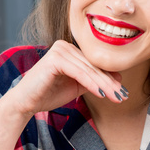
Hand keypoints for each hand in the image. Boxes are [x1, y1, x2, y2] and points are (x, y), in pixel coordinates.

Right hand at [10, 39, 126, 117]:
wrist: (25, 102)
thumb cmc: (48, 94)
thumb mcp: (76, 87)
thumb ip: (93, 80)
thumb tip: (117, 78)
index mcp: (70, 50)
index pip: (93, 65)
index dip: (109, 79)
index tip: (123, 92)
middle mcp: (65, 46)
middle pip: (93, 67)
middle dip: (110, 83)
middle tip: (123, 95)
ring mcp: (60, 50)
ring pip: (89, 71)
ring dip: (105, 85)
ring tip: (117, 97)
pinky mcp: (55, 59)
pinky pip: (80, 73)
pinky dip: (92, 84)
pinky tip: (103, 95)